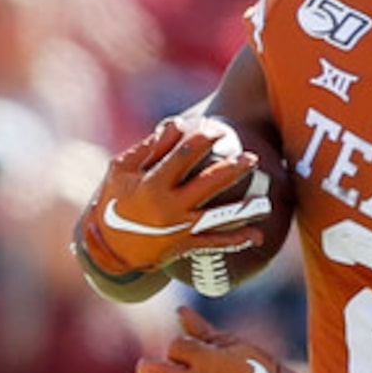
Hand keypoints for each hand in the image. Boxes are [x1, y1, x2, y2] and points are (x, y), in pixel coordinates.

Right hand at [76, 116, 268, 279]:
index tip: (218, 129)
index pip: (182, 155)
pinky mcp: (184, 245)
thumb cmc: (113, 199)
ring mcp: (178, 227)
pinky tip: (257, 235)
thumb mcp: (121, 170)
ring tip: (264, 201)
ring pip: (217, 217)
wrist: (107, 246)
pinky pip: (214, 244)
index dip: (203, 140)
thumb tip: (176, 126)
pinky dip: (236, 240)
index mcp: (152, 183)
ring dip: (242, 209)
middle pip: (208, 183)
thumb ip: (148, 148)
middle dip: (232, 169)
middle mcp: (168, 205)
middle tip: (252, 158)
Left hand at [133, 305, 302, 372]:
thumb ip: (202, 329)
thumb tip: (179, 309)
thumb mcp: (234, 345)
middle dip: (148, 365)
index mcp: (207, 359)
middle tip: (149, 365)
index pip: (175, 346)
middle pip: (153, 370)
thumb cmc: (260, 372)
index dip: (180, 346)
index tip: (190, 351)